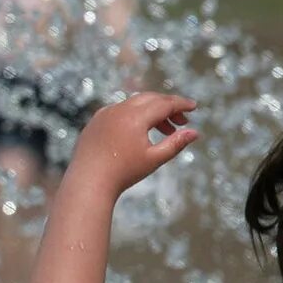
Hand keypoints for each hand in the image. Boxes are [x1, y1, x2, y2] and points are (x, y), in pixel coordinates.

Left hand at [70, 93, 197, 196]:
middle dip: (168, 107)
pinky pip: (119, 111)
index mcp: (135, 116)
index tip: (194, 107)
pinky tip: (141, 131)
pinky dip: (134, 116)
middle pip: (150, 99)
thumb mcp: (154, 159)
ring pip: (134, 104)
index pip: (164, 103)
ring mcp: (104, 114)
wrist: (87, 183)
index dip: (181, 104)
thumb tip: (195, 133)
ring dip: (152, 113)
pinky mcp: (95, 122)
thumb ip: (176, 144)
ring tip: (165, 131)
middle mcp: (119, 110)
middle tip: (181, 121)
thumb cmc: (123, 173)